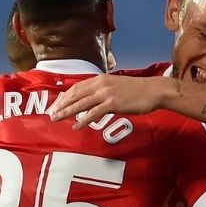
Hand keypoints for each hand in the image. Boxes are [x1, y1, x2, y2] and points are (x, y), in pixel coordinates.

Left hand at [49, 74, 168, 127]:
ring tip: (57, 119)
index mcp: (100, 79)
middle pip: (75, 94)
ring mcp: (106, 93)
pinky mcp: (113, 103)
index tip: (56, 104)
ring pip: (81, 103)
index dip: (65, 96)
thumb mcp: (117, 88)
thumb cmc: (138, 91)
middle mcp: (100, 84)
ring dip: (67, 112)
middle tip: (51, 113)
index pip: (77, 87)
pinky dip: (83, 120)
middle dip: (61, 104)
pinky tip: (76, 126)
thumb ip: (104, 94)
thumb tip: (94, 106)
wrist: (154, 91)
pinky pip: (94, 113)